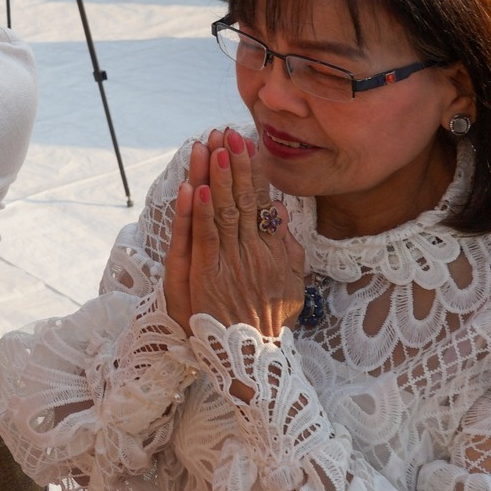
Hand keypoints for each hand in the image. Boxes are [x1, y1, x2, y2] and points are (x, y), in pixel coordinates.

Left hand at [163, 129, 303, 347]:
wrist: (254, 358)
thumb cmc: (270, 322)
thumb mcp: (291, 284)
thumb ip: (287, 247)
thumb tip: (283, 212)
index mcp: (274, 250)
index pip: (263, 202)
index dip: (254, 171)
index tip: (247, 144)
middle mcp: (255, 251)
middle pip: (244, 199)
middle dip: (235, 164)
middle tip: (228, 133)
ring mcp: (232, 261)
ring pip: (224, 211)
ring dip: (217, 176)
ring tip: (213, 147)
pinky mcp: (208, 274)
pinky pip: (205, 236)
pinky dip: (202, 211)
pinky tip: (200, 187)